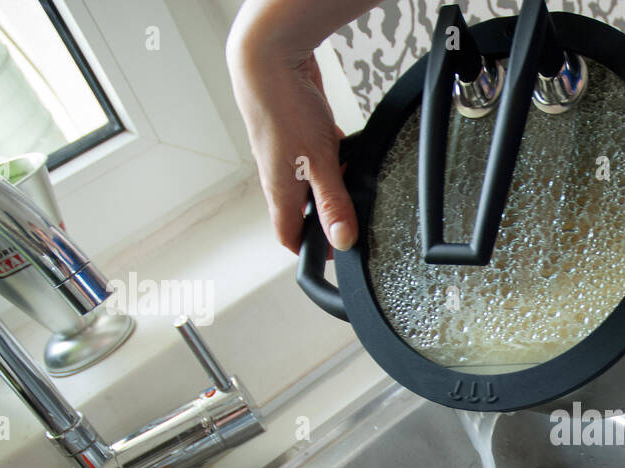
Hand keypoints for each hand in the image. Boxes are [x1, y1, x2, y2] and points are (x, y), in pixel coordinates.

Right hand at [226, 19, 355, 254]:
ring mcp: (288, 154)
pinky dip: (336, 158)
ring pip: (313, 181)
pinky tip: (348, 150)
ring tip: (352, 175)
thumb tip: (342, 239)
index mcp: (279, 192)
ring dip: (335, 183)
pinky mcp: (297, 134)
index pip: (288, 235)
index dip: (311, 250)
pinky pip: (318, 156)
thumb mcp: (319, 163)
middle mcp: (280, 176)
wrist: (269, 58)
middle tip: (355, 209)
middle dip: (331, 214)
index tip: (336, 252)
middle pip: (304, 210)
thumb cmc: (284, 108)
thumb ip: (333, 202)